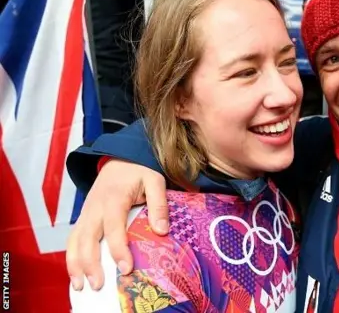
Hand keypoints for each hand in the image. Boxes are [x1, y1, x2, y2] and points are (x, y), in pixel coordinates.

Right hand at [66, 159, 166, 290]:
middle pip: (88, 238)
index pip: (113, 228)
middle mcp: (95, 207)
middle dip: (90, 263)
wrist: (120, 157)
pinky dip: (71, 257)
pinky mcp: (84, 217)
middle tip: (98, 285)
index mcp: (113, 198)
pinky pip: (73, 239)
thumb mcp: (155, 180)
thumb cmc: (139, 171)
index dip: (118, 249)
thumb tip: (162, 230)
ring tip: (80, 286)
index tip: (126, 269)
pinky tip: (76, 274)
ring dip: (75, 264)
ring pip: (75, 240)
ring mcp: (86, 213)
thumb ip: (159, 204)